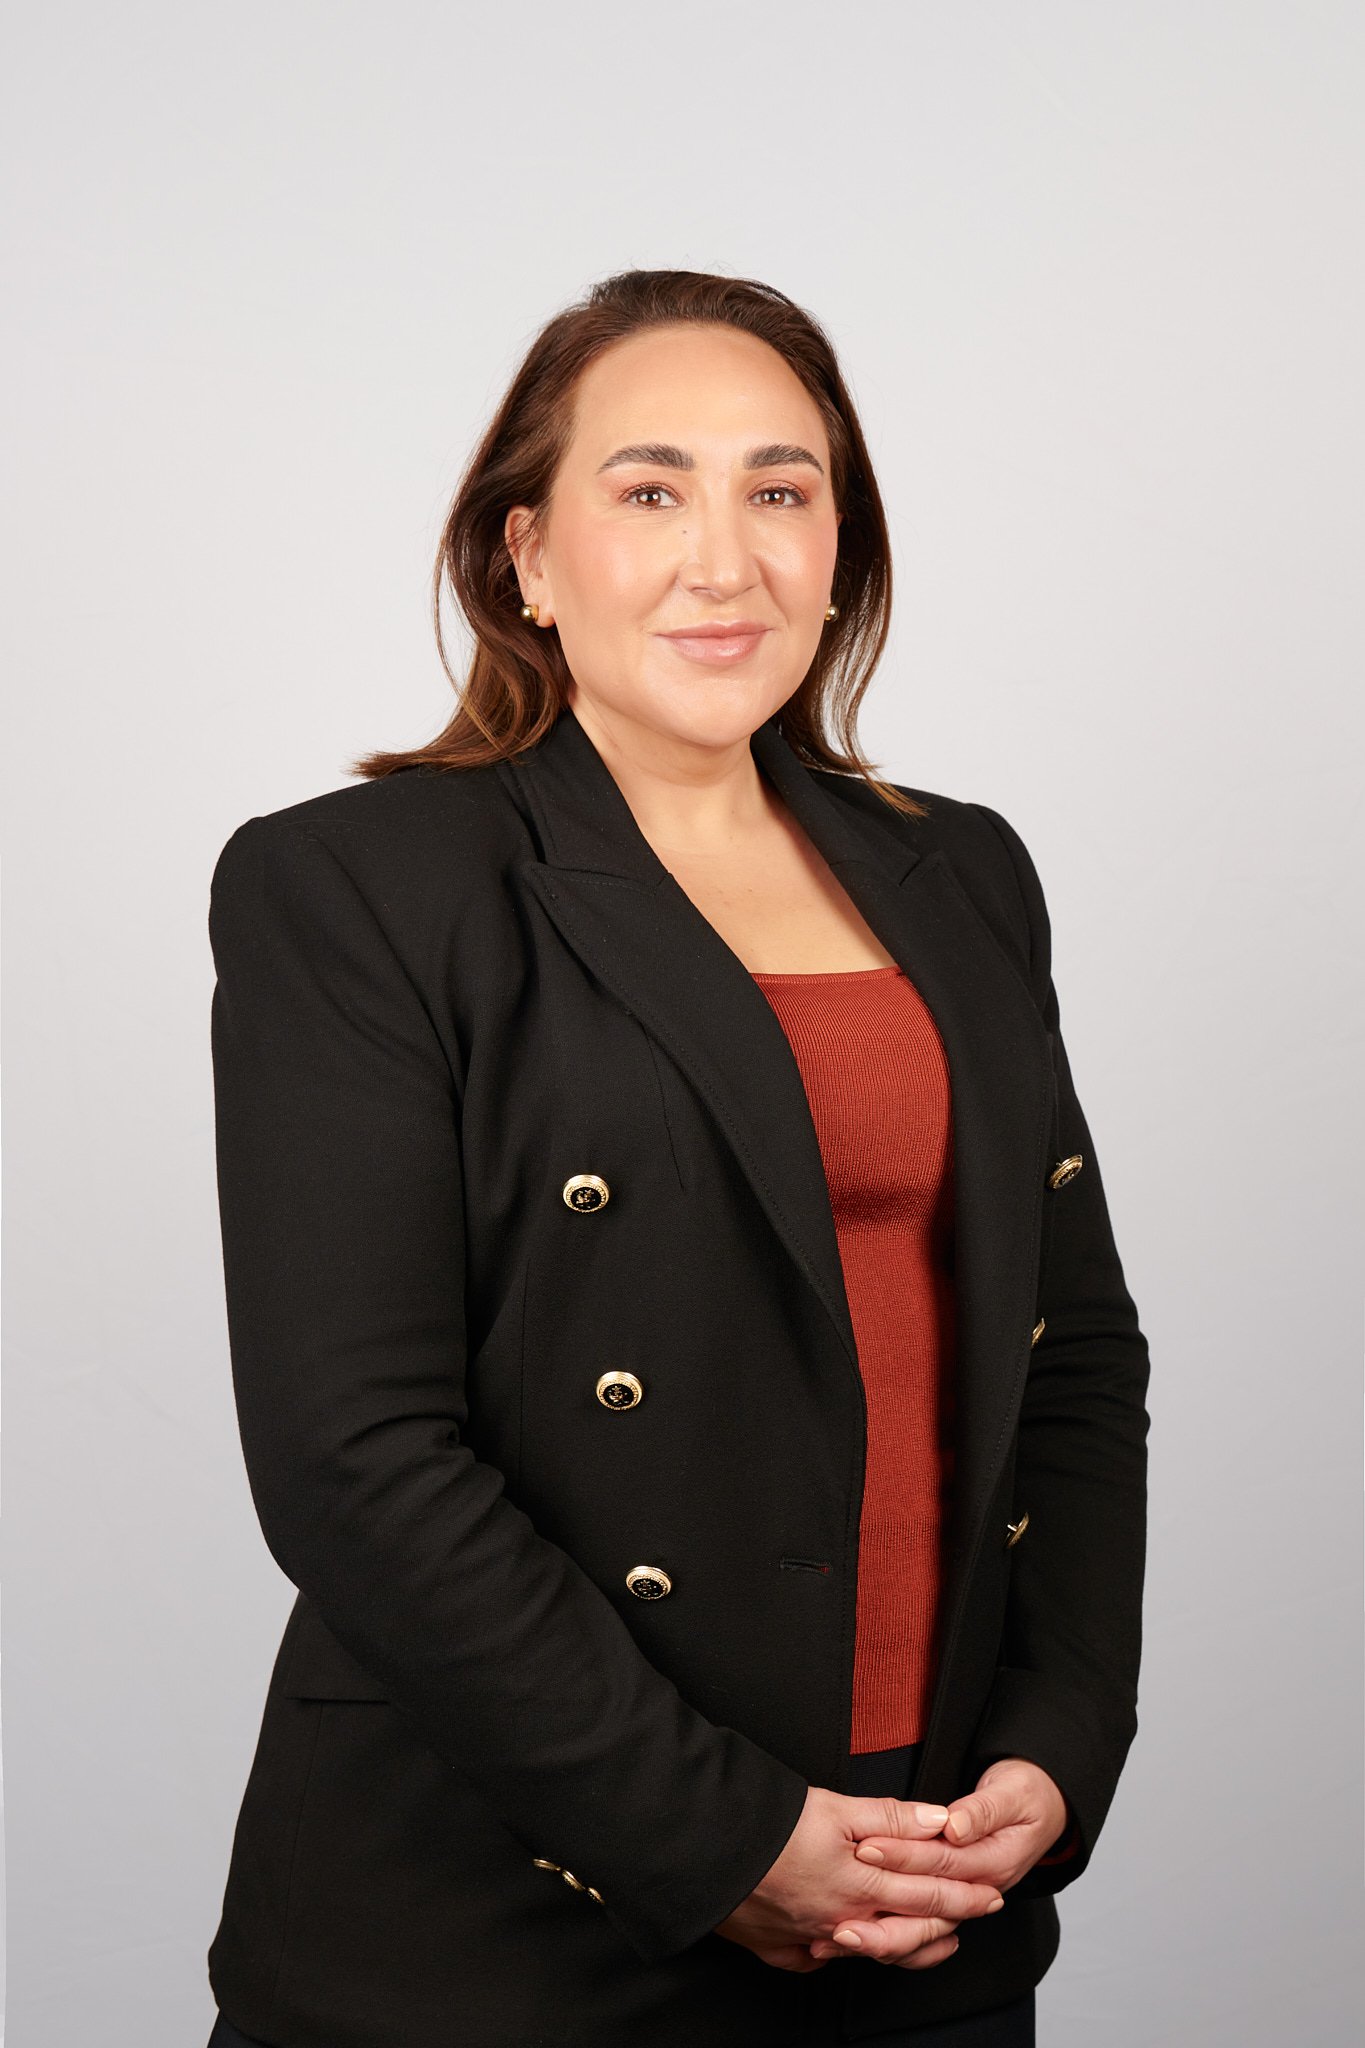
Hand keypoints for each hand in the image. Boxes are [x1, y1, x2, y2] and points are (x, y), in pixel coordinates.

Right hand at [713, 1784, 1005, 1972]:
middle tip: (983, 1909)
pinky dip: (854, 1953)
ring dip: (914, 1943)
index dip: (964, 1890)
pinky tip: (862, 1947)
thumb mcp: (833, 1807)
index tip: (992, 1889)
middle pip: (911, 1924)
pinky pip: (827, 1960)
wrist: (703, 1854)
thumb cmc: (765, 1826)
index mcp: (859, 1885)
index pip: (927, 1890)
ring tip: (941, 1938)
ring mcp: (812, 1940)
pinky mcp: (782, 1950)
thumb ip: (890, 1816)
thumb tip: (940, 1821)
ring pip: (876, 1950)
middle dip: (953, 1916)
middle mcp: (842, 1920)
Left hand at [807, 1758, 1068, 1965]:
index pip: (942, 1862)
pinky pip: (918, 1925)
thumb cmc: (1027, 1795)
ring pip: (919, 1927)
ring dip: (878, 1932)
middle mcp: (979, 1890)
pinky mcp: (950, 1899)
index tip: (867, 1846)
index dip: (903, 1855)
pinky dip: (887, 1933)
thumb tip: (955, 1826)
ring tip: (835, 1936)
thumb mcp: (1012, 1793)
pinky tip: (854, 1937)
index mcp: (995, 1864)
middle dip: (879, 1905)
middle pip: (925, 1904)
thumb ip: (983, 1810)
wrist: (1044, 1808)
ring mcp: (965, 1899)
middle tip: (838, 1908)